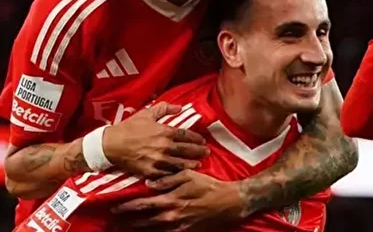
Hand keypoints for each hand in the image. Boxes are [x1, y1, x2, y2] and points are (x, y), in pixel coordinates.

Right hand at [103, 103, 209, 178]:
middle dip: (198, 152)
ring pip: (179, 164)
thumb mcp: (147, 113)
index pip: (186, 136)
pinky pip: (166, 174)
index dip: (196, 139)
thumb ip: (165, 108)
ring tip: (198, 164)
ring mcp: (158, 160)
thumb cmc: (129, 127)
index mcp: (165, 132)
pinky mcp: (150, 171)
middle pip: (186, 150)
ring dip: (190, 164)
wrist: (111, 144)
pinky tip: (181, 174)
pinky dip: (175, 174)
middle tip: (207, 153)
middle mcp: (164, 147)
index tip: (203, 141)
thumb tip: (179, 108)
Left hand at [112, 170, 241, 231]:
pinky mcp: (185, 231)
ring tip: (126, 229)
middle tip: (114, 223)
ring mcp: (178, 226)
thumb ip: (169, 179)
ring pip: (152, 231)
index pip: (143, 204)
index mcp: (170, 200)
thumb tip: (149, 183)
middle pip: (143, 221)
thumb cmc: (209, 185)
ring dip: (138, 230)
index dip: (127, 207)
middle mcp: (171, 216)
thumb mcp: (189, 176)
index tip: (114, 208)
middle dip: (128, 222)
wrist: (229, 202)